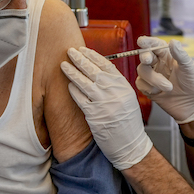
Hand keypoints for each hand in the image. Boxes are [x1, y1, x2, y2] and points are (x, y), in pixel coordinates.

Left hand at [61, 47, 152, 170]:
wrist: (130, 144)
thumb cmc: (128, 122)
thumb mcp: (127, 98)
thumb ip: (114, 85)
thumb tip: (98, 71)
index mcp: (123, 85)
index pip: (106, 65)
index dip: (93, 55)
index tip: (83, 49)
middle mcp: (114, 91)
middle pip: (93, 70)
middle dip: (80, 59)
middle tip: (70, 51)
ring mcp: (103, 102)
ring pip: (84, 82)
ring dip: (72, 72)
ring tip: (63, 64)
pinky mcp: (94, 115)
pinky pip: (80, 99)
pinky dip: (73, 91)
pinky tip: (68, 85)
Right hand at [135, 36, 193, 123]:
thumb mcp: (190, 68)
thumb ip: (180, 55)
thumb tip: (173, 41)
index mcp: (168, 56)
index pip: (155, 45)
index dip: (147, 42)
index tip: (141, 41)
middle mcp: (159, 64)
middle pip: (145, 56)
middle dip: (145, 57)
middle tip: (149, 60)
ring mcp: (153, 76)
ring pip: (142, 71)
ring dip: (153, 79)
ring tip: (169, 87)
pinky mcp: (149, 89)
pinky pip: (140, 84)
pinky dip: (149, 88)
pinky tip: (159, 93)